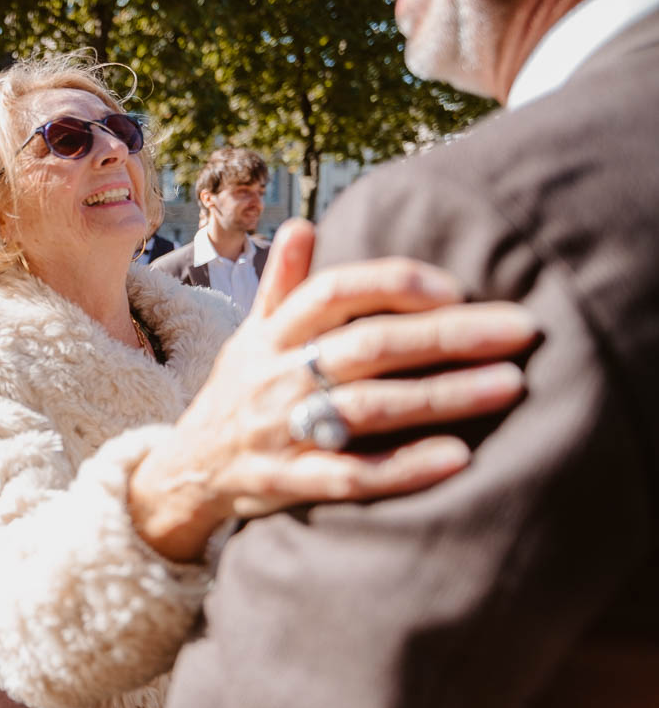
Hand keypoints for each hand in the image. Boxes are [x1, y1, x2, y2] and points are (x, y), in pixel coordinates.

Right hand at [129, 220, 538, 560]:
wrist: (185, 472)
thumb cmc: (238, 395)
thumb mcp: (250, 337)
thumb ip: (283, 286)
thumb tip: (304, 225)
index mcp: (273, 335)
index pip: (334, 292)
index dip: (394, 284)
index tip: (456, 287)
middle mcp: (277, 377)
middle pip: (366, 346)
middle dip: (445, 336)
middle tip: (522, 329)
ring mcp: (280, 431)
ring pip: (367, 408)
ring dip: (440, 396)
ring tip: (508, 386)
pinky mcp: (287, 482)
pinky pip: (349, 476)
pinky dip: (403, 469)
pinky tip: (458, 458)